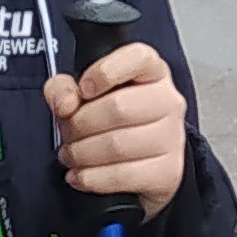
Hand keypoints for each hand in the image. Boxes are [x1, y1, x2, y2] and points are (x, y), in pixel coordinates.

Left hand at [43, 40, 185, 217]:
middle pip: (118, 108)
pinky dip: (92, 178)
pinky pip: (123, 176)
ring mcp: (171, 138)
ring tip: (70, 155)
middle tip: (67, 133)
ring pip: (117, 145)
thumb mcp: (84, 94)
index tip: (83, 89)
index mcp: (152, 71)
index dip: (104, 72)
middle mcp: (168, 101)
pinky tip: (80, 175)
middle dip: (80, 124)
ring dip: (82, 153)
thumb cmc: (114, 121)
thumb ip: (64, 87)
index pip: (138, 58)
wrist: (144, 162)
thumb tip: (64, 103)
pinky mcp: (167, 172)